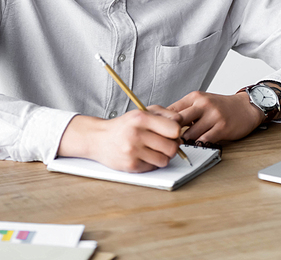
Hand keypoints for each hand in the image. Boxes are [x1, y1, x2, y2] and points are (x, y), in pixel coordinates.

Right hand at [58, 105, 182, 172]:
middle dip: (172, 146)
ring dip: (163, 156)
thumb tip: (181, 123)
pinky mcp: (131, 166)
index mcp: (141, 118)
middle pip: (172, 147)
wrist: (99, 138)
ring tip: (156, 149)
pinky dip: (153, 162)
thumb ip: (164, 114)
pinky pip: (153, 167)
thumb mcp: (142, 111)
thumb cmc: (124, 125)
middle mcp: (136, 135)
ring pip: (164, 160)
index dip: (176, 132)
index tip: (173, 132)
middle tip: (166, 143)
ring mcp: (133, 152)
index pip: (173, 129)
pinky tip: (145, 155)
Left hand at [168, 91, 263, 142]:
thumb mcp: (202, 102)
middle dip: (170, 134)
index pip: (171, 109)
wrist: (245, 107)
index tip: (157, 132)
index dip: (162, 122)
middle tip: (166, 143)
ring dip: (185, 143)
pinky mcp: (222, 127)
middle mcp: (203, 104)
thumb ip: (185, 110)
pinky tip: (197, 146)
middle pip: (178, 121)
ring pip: (190, 134)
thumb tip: (164, 122)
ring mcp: (213, 115)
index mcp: (195, 97)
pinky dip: (198, 146)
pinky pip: (204, 140)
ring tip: (182, 147)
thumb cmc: (221, 106)